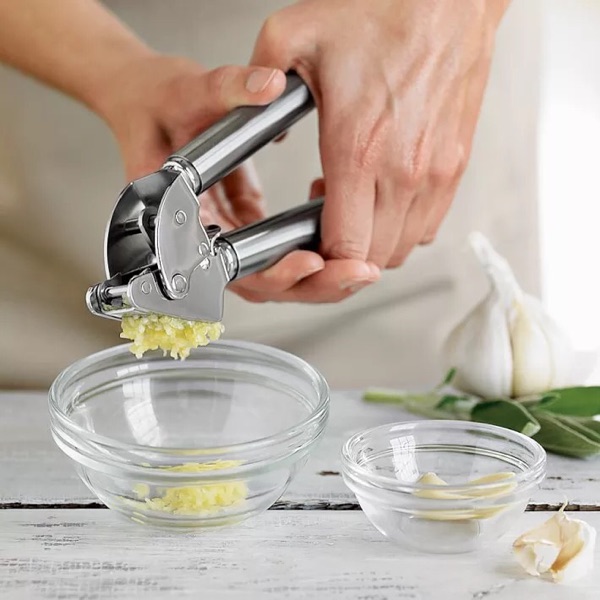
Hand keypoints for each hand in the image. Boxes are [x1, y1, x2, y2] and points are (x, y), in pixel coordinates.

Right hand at [98, 55, 379, 303]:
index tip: (312, 261)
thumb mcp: (188, 89)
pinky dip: (305, 244)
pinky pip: (272, 246)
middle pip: (259, 281)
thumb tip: (269, 85)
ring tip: (357, 263)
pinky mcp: (239, 220)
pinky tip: (334, 226)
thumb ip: (226, 87)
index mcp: (180, 217)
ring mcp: (223, 232)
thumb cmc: (152, 101)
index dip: (272, 272)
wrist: (141, 99)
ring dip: (314, 272)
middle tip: (359, 271)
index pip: (228, 265)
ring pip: (270, 269)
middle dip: (311, 283)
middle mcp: (202, 236)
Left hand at [252, 0, 509, 267]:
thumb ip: (256, 78)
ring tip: (351, 209)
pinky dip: (402, 227)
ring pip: (403, 248)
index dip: (321, 260)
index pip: (344, 247)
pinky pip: (429, 226)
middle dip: (342, 256)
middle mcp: (404, 171)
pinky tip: (382, 197)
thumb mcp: (295, 34)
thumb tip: (252, 115)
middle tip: (323, 228)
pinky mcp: (456, 167)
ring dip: (372, 243)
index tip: (307, 248)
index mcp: (358, 149)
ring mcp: (436, 173)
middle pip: (373, 258)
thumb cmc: (383, 12)